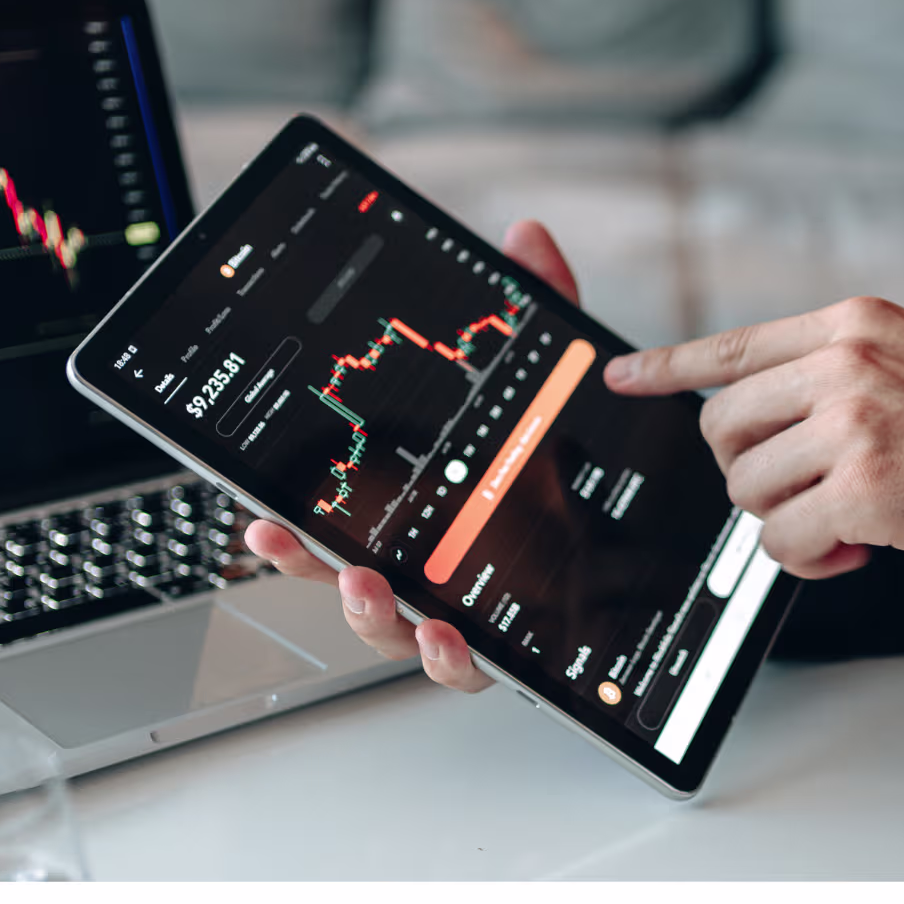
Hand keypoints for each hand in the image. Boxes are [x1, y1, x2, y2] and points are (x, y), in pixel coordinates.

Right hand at [243, 219, 581, 694]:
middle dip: (309, 566)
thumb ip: (538, 305)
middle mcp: (428, 563)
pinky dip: (450, 658)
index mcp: (417, 505)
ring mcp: (464, 606)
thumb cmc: (572, 458)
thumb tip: (525, 237)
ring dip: (370, 615)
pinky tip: (447, 637)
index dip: (292, 524)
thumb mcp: (553, 374)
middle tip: (290, 544)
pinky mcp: (511, 641)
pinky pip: (466, 665)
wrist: (642, 526)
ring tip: (371, 590)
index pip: (337, 517)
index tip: (260, 515)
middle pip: (345, 576)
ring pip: (394, 628)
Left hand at [605, 297, 903, 577]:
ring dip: (783, 519)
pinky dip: (808, 558)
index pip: (733, 345)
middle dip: (748, 471)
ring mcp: (850, 423)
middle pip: (723, 426)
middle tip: (800, 493)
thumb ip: (843, 371)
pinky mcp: (862, 489)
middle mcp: (841, 363)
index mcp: (851, 325)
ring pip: (747, 488)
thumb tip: (774, 415)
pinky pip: (782, 538)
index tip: (625, 376)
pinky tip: (854, 550)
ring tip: (843, 523)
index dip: (668, 367)